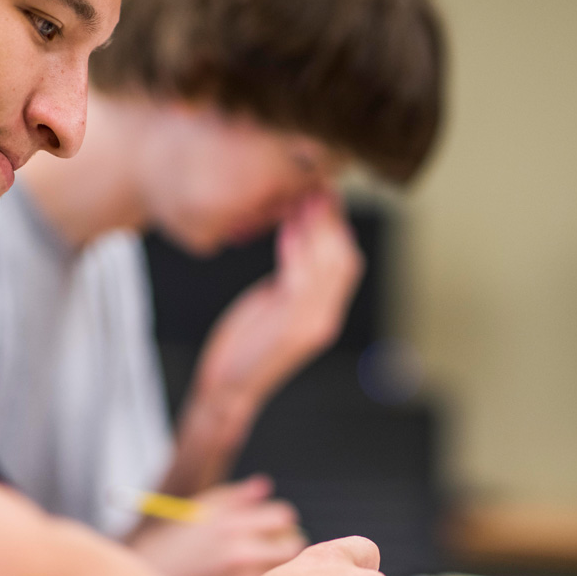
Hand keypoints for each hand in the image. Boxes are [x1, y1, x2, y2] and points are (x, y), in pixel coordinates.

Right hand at [128, 476, 306, 575]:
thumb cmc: (165, 549)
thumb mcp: (194, 513)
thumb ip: (233, 498)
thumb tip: (265, 485)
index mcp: (228, 523)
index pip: (283, 516)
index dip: (278, 520)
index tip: (270, 527)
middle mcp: (238, 552)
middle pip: (294, 545)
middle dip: (285, 545)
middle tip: (271, 550)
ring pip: (286, 572)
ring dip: (279, 569)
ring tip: (259, 571)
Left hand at [194, 192, 362, 409]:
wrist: (231, 387)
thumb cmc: (246, 345)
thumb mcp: (273, 304)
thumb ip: (291, 275)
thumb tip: (295, 233)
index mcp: (324, 310)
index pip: (345, 260)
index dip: (338, 225)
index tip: (324, 194)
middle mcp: (325, 316)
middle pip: (345, 259)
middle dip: (333, 220)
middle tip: (318, 187)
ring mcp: (313, 323)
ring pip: (330, 266)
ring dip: (318, 228)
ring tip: (306, 199)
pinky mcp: (294, 328)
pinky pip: (301, 281)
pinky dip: (296, 252)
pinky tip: (287, 230)